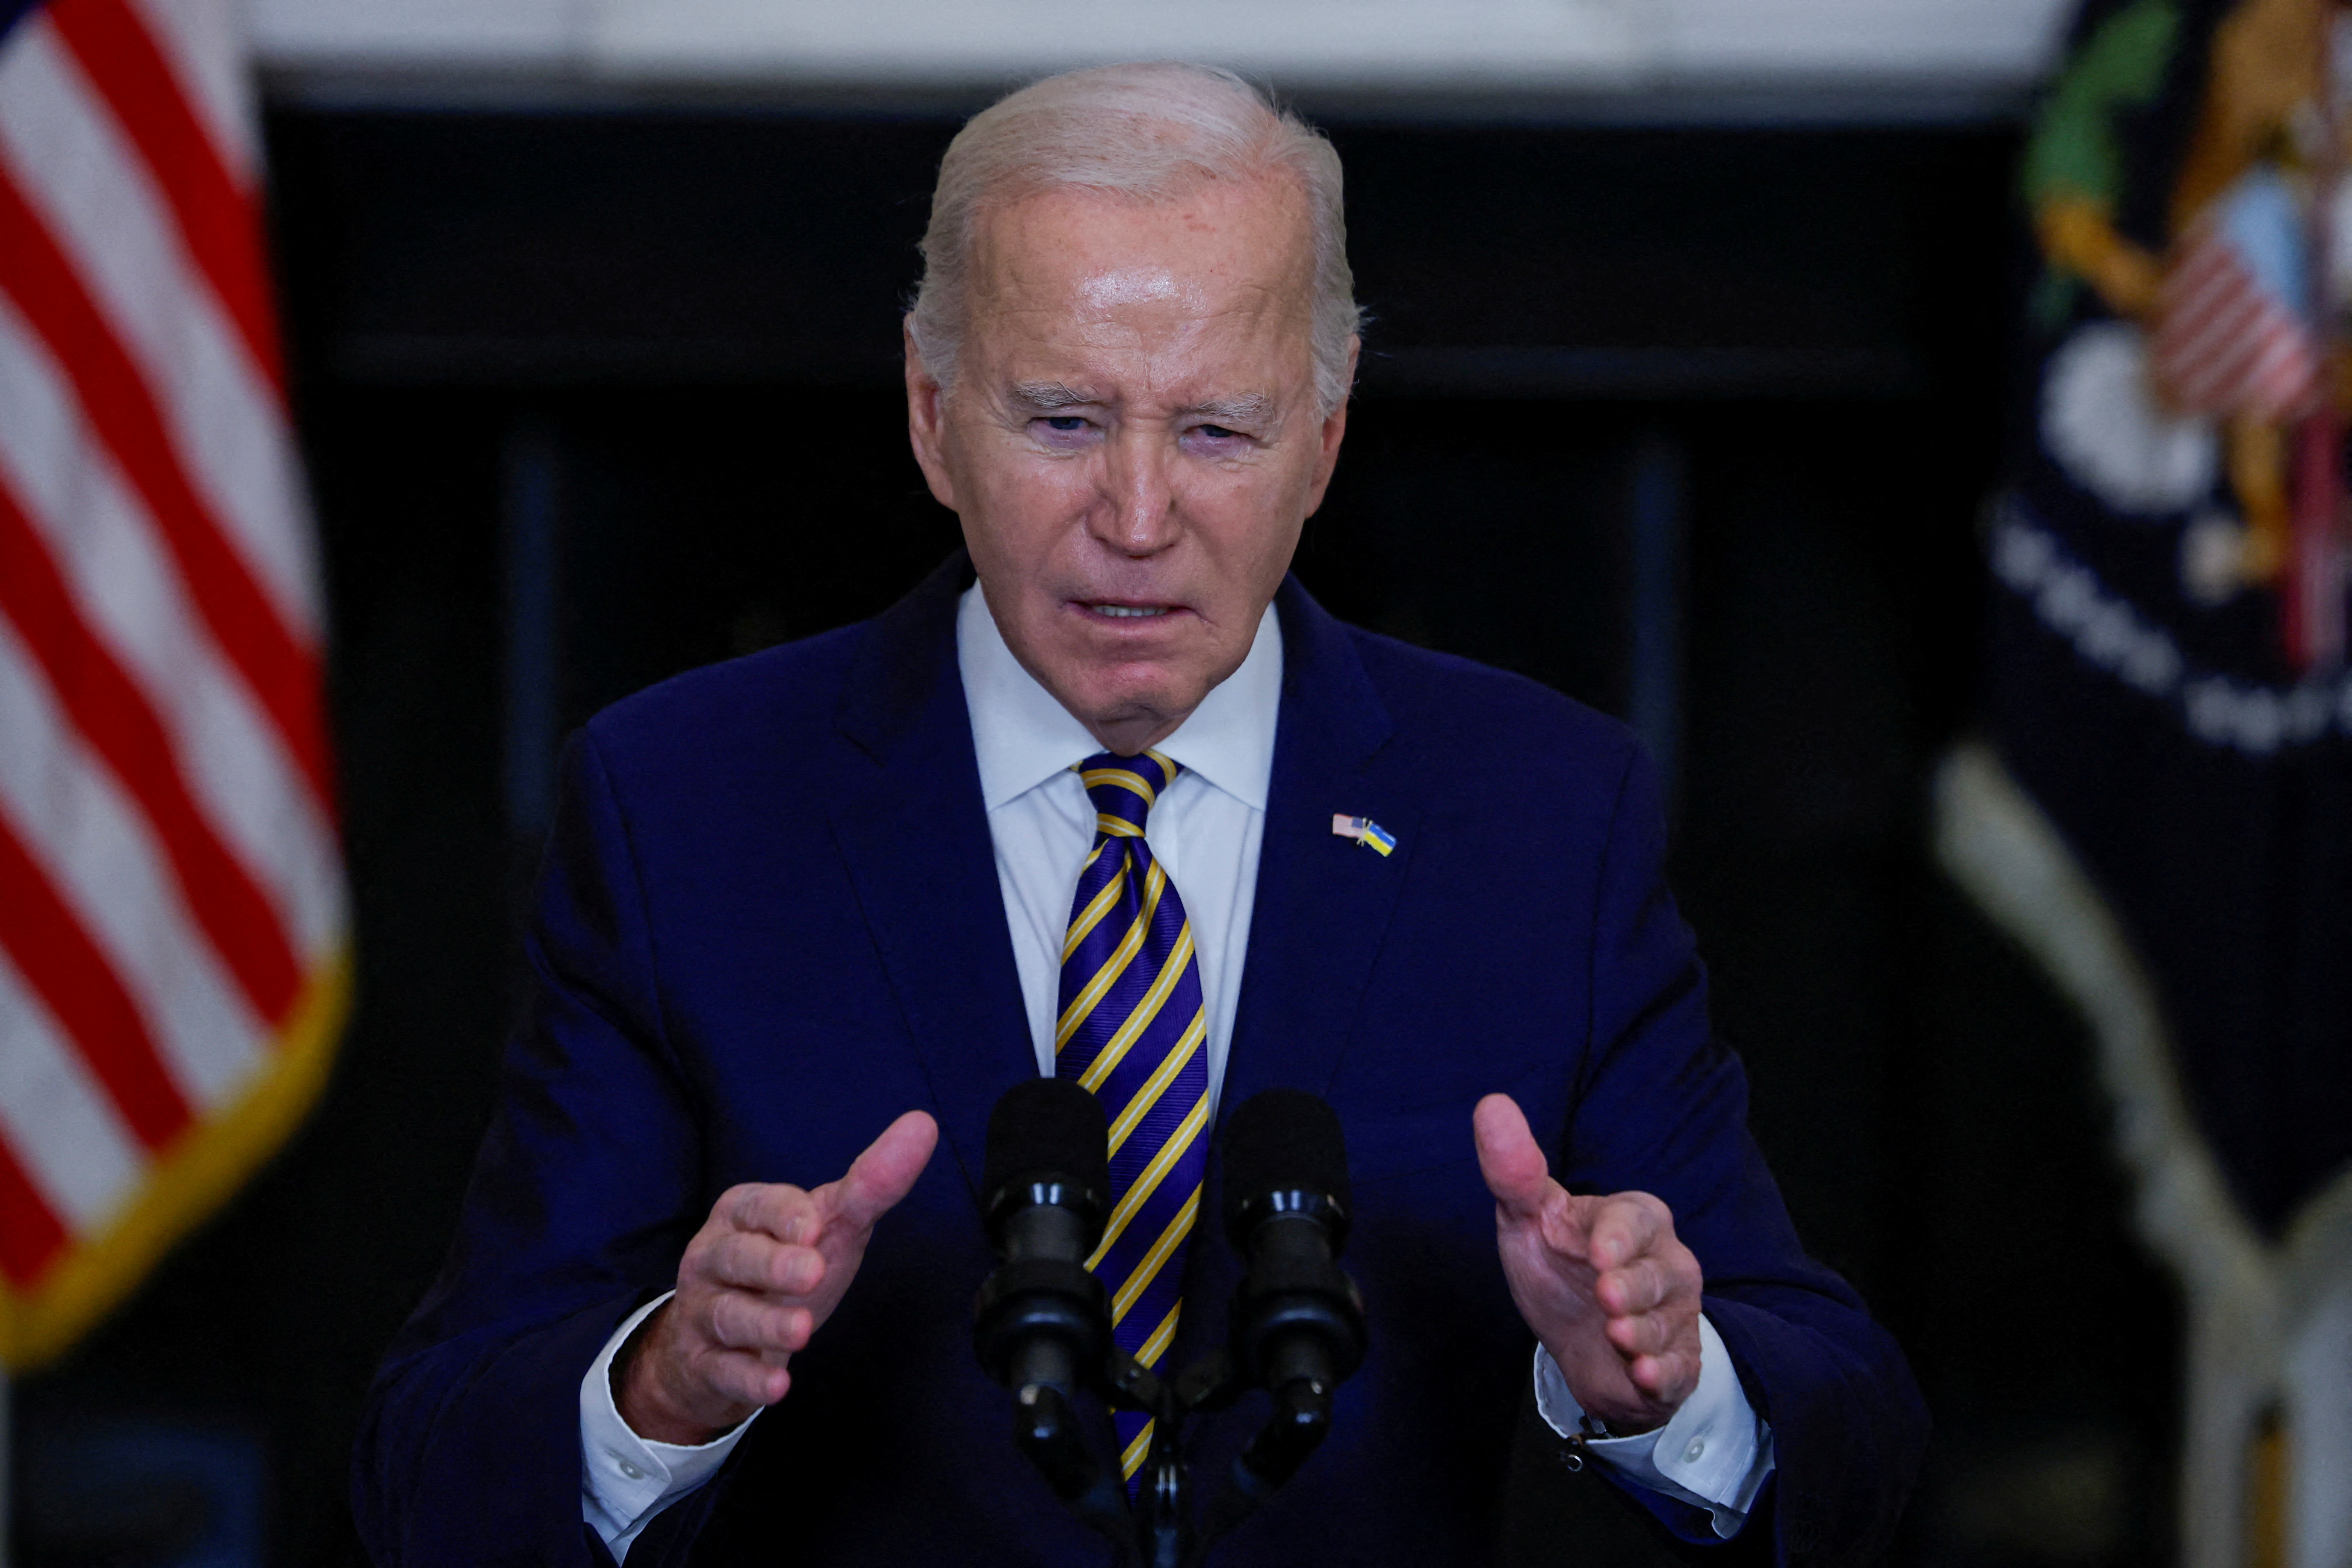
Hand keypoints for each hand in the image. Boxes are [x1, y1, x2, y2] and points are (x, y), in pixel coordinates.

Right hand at [616, 1109, 938, 1443]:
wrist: (719, 1342)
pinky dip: (749, 1379)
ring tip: (803, 1330)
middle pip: (736, 1256)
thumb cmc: (781, 1269)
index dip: (784, 1215)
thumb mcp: (828, 1225)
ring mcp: (705, 1312)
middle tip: (812, 1272)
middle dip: (772, 1264)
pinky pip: (723, 1372)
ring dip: (766, 1324)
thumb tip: (924, 1125)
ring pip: (729, 1314)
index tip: (814, 1226)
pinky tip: (777, 1386)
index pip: (757, 1205)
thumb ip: (871, 1183)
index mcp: (742, 1215)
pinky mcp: (704, 1363)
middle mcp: (714, 1257)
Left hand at [1473, 1093, 1701, 1434]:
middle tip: (1607, 1296)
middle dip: (1633, 1287)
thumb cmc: (1559, 1265)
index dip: (1619, 1236)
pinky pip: (1679, 1369)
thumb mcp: (1529, 1218)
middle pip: (1658, 1272)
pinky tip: (1644, 1375)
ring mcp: (1673, 1314)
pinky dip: (1662, 1374)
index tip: (1599, 1252)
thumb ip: (1513, 1170)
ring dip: (1642, 1333)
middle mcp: (1663, 1262)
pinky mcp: (1676, 1362)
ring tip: (1619, 1337)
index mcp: (1632, 1219)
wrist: (1581, 1341)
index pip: (1635, 1219)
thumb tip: (1491, 1104)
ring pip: (1667, 1323)